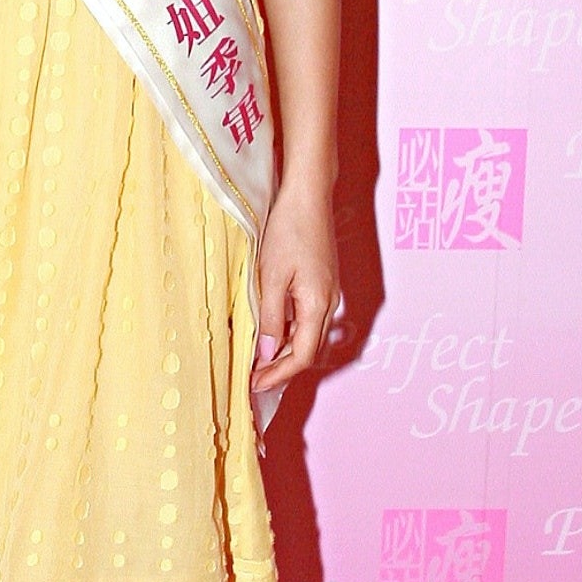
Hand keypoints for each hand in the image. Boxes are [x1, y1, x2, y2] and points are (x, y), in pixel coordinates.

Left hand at [250, 188, 338, 396]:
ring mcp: (328, 293)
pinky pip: (307, 319)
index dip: (277, 374)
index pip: (300, 356)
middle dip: (281, 368)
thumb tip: (266, 354)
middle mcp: (329, 303)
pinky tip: (269, 332)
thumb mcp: (271, 277)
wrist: (308, 196)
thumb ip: (269, 318)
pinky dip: (288, 332)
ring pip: (307, 335)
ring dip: (284, 352)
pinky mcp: (322, 284)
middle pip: (307, 350)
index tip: (254, 385)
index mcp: (318, 305)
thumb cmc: (289, 230)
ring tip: (256, 361)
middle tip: (252, 379)